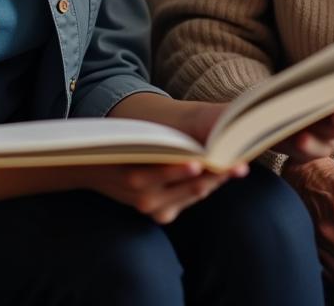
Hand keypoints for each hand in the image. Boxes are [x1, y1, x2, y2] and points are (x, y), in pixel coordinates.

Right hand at [96, 95, 246, 222]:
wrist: (92, 168)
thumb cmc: (120, 141)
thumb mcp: (136, 134)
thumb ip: (164, 134)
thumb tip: (202, 117)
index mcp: (139, 174)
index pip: (183, 169)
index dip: (207, 163)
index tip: (226, 154)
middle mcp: (146, 196)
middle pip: (194, 185)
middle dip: (218, 173)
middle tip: (241, 164)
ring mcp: (153, 209)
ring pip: (195, 193)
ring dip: (215, 181)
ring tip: (237, 168)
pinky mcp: (159, 216)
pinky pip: (188, 201)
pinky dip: (202, 188)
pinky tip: (216, 176)